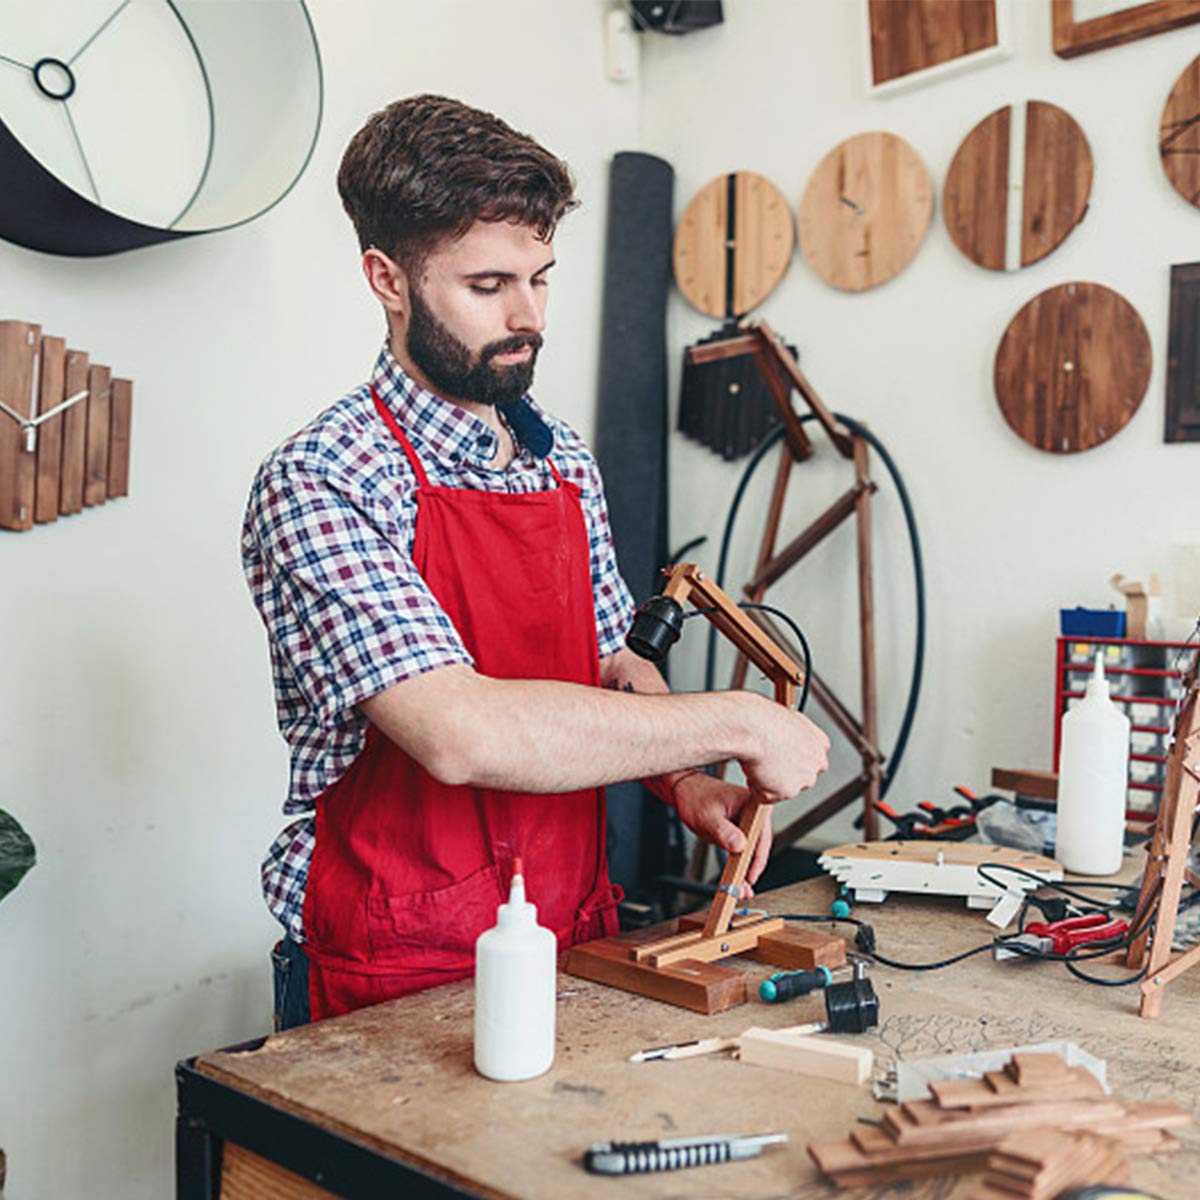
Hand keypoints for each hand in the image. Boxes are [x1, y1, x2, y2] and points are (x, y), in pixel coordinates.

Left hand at [671, 772, 773, 895]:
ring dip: (747, 869)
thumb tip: (740, 846)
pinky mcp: (741, 829)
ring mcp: (748, 821)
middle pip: (760, 845)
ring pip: (753, 850)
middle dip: (752, 869)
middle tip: (745, 888)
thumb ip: (724, 832)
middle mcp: (754, 812)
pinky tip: (738, 877)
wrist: (684, 790)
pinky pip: (744, 848)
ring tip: (741, 889)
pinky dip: (740, 863)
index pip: (762, 835)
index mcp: (753, 804)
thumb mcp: (708, 817)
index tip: (749, 875)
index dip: (757, 858)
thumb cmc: (696, 797)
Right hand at [737, 696, 829, 802]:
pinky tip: (753, 771)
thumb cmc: (765, 718)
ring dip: (769, 781)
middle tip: (767, 762)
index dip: (794, 759)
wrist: (753, 727)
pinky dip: (756, 788)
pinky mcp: (785, 792)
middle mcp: (815, 764)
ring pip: (782, 789)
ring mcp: (802, 780)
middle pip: (800, 778)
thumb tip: (789, 735)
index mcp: (819, 745)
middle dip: (784, 774)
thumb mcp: (789, 718)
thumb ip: (796, 733)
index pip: (812, 760)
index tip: (783, 757)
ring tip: (757, 762)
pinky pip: (765, 796)